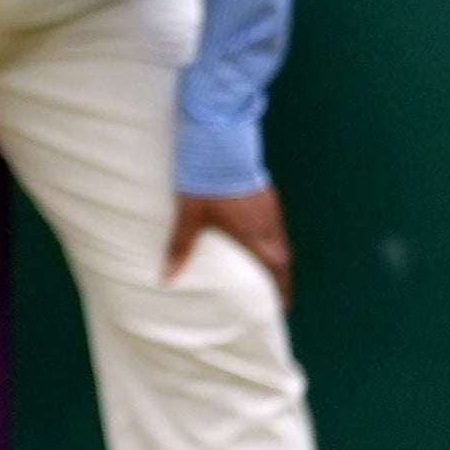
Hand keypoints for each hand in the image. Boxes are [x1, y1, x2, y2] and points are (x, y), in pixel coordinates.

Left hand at [169, 186, 292, 305]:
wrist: (220, 142)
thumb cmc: (206, 181)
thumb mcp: (190, 215)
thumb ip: (180, 246)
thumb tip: (166, 277)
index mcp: (253, 235)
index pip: (276, 270)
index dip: (281, 290)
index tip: (282, 307)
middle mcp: (267, 224)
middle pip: (283, 258)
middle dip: (281, 278)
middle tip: (276, 293)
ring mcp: (269, 206)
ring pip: (280, 239)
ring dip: (277, 257)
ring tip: (267, 269)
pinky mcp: (266, 192)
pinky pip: (274, 221)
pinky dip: (271, 236)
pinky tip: (259, 235)